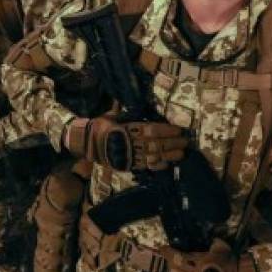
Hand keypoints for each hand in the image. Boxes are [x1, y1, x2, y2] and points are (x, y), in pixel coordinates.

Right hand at [63, 116, 187, 170]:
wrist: (85, 143)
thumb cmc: (100, 125)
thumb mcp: (112, 115)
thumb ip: (127, 113)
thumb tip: (139, 104)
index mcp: (127, 128)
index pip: (151, 129)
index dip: (166, 130)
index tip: (178, 129)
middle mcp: (130, 142)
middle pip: (155, 143)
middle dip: (172, 143)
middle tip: (186, 141)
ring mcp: (129, 155)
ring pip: (153, 156)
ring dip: (169, 155)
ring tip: (182, 153)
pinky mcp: (127, 165)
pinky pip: (145, 166)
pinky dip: (157, 165)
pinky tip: (167, 164)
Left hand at [163, 240, 261, 271]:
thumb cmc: (231, 263)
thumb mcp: (221, 249)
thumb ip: (213, 244)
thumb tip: (212, 240)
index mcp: (198, 261)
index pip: (177, 256)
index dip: (167, 252)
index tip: (162, 248)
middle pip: (175, 270)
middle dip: (169, 265)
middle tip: (168, 262)